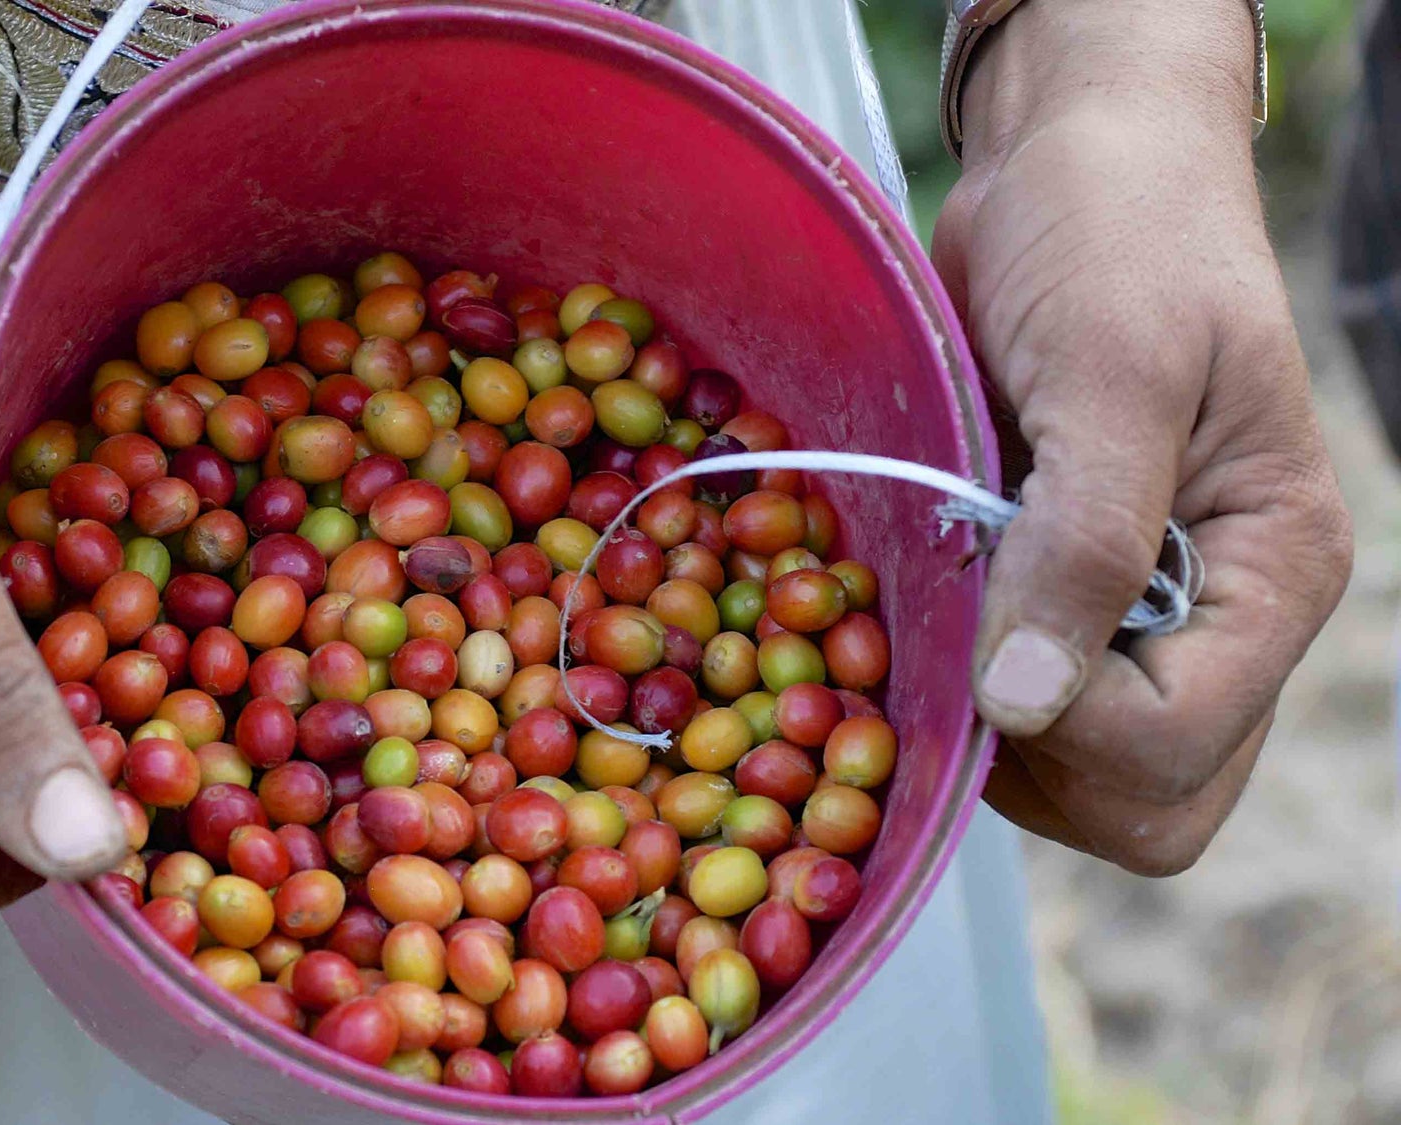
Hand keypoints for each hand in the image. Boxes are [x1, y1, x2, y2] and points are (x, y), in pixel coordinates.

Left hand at [931, 0, 1350, 873]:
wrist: (1074, 167)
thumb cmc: (1119, 238)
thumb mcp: (1114, 371)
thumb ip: (1084, 541)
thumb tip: (1024, 704)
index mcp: (1270, 573)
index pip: (1175, 752)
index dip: (1060, 727)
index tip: (976, 621)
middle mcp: (1217, 622)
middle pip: (1141, 805)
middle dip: (1029, 758)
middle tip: (945, 637)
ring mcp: (1136, 621)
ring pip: (1071, 781)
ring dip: (978, 724)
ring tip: (925, 601)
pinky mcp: (1057, 601)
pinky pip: (1013, 711)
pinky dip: (952, 687)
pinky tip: (910, 602)